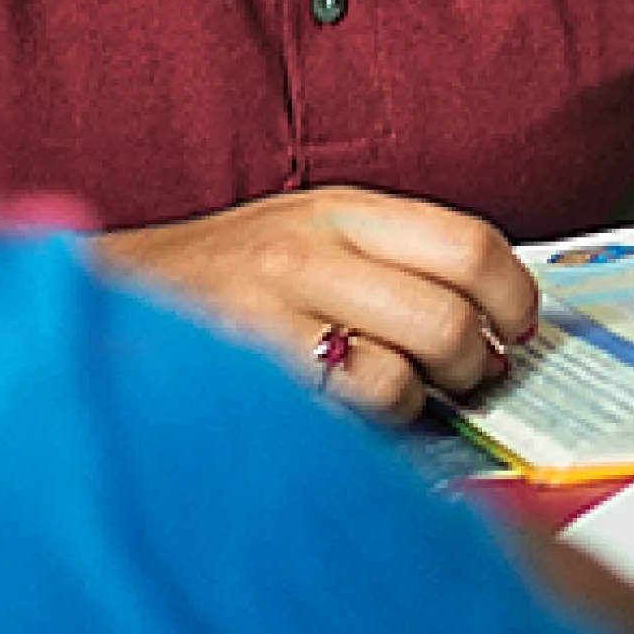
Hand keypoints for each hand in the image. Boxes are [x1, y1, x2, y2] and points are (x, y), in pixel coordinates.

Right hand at [94, 188, 536, 421]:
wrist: (112, 295)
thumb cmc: (226, 272)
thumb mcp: (309, 231)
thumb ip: (391, 255)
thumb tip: (491, 303)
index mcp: (343, 210)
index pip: (469, 244)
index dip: (514, 295)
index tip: (520, 326)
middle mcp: (311, 252)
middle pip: (449, 314)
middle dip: (478, 360)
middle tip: (471, 375)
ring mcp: (272, 312)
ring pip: (402, 372)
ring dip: (419, 399)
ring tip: (400, 395)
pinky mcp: (243, 369)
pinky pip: (342, 410)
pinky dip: (364, 422)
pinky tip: (346, 412)